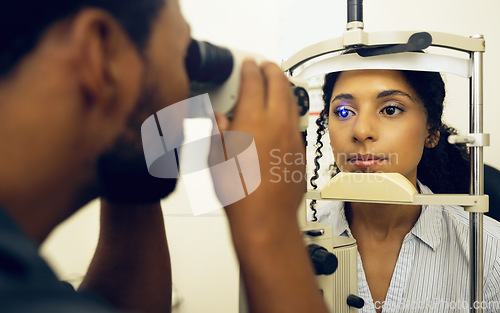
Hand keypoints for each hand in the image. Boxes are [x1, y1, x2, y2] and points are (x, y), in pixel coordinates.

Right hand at [212, 60, 326, 312]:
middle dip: (271, 70)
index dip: (250, 68)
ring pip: (292, 101)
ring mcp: (292, 136)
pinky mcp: (301, 151)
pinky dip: (290, 110)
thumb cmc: (239, 194)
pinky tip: (283, 115)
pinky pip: (296, 121)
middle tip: (265, 65)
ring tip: (276, 83)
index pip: (253, 82)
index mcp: (252, 120)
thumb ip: (217, 132)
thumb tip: (218, 118)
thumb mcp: (215, 159)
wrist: (266, 218)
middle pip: (278, 84)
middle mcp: (276, 123)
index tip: (249, 64)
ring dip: (283, 87)